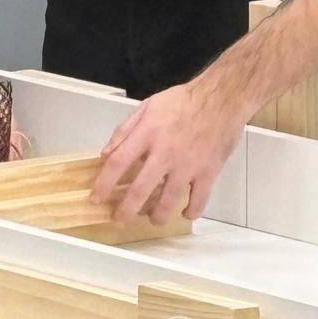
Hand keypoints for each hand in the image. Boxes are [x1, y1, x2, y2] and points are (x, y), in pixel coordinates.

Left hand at [91, 80, 245, 224]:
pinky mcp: (208, 172)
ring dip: (157, 216)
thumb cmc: (183, 100)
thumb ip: (125, 130)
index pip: (119, 162)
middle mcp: (165, 153)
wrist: (221, 99)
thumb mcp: (148, 106)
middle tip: (119, 220)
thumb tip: (106, 153)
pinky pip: (199, 200)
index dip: (104, 183)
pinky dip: (191, 211)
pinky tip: (185, 213)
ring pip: (168, 201)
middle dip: (126, 210)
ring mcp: (187, 165)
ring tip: (152, 219)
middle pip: (140, 189)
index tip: (96, 198)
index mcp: (147, 134)